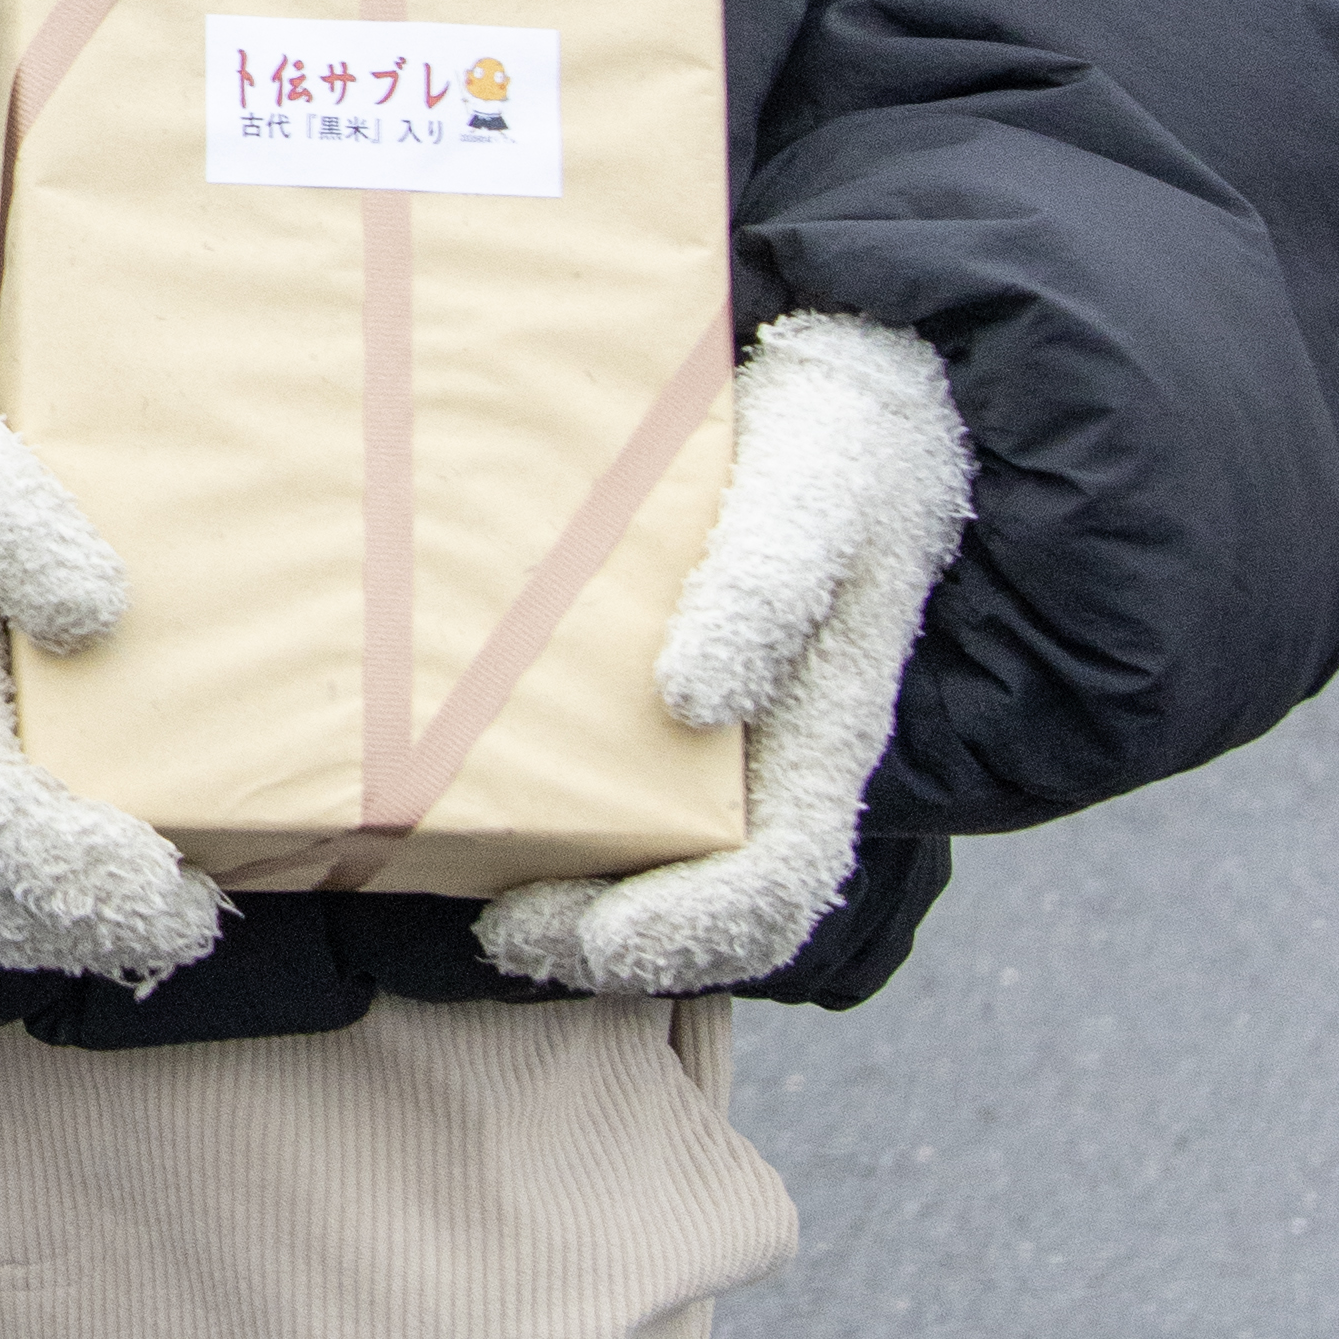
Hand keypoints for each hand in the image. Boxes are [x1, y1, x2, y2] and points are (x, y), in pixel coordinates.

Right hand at [0, 328, 222, 986]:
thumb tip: (100, 623)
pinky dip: (1, 882)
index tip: (188, 888)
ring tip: (147, 890)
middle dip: (86, 937)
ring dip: (43, 921)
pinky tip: (70, 834)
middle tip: (190, 914)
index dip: (101, 885)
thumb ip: (31, 535)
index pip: (6, 844)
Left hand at [482, 313, 970, 997]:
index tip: (556, 925)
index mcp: (822, 740)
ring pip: (677, 880)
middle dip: (605, 944)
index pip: (768, 890)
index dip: (672, 935)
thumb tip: (691, 700)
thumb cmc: (837, 447)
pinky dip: (574, 842)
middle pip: (714, 916)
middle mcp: (782, 765)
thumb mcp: (811, 496)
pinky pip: (643, 816)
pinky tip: (496, 819)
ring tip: (483, 898)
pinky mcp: (686, 712)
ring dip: (586, 912)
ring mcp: (739, 747)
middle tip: (496, 930)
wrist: (855, 394)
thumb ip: (764, 590)